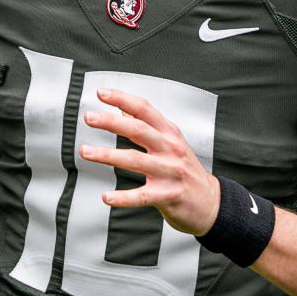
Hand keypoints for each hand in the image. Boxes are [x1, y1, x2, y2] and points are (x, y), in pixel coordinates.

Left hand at [78, 88, 220, 235]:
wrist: (211, 202)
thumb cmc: (186, 170)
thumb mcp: (171, 143)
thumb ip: (148, 127)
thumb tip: (122, 110)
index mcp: (170, 133)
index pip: (145, 110)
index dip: (122, 99)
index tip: (101, 93)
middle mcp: (171, 149)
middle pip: (138, 130)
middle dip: (111, 122)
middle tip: (89, 117)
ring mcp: (170, 172)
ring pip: (135, 160)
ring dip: (107, 155)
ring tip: (86, 152)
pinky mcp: (168, 195)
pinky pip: (142, 196)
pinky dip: (123, 197)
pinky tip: (106, 197)